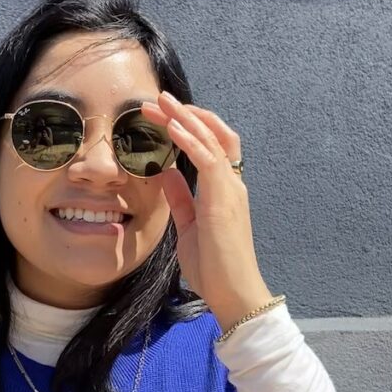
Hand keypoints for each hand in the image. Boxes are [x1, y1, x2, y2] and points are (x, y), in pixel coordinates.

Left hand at [141, 91, 273, 332]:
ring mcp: (230, 189)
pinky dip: (190, 140)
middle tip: (158, 98)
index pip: (210, 146)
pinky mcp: (223, 199)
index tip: (161, 115)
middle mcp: (231, 183)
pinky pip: (208, 159)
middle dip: (186, 113)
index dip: (188, 126)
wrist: (233, 293)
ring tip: (161, 102)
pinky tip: (171, 127)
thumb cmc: (214, 266)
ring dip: (184, 118)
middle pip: (214, 134)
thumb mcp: (189, 226)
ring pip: (211, 139)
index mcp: (223, 190)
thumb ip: (180, 198)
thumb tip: (166, 174)